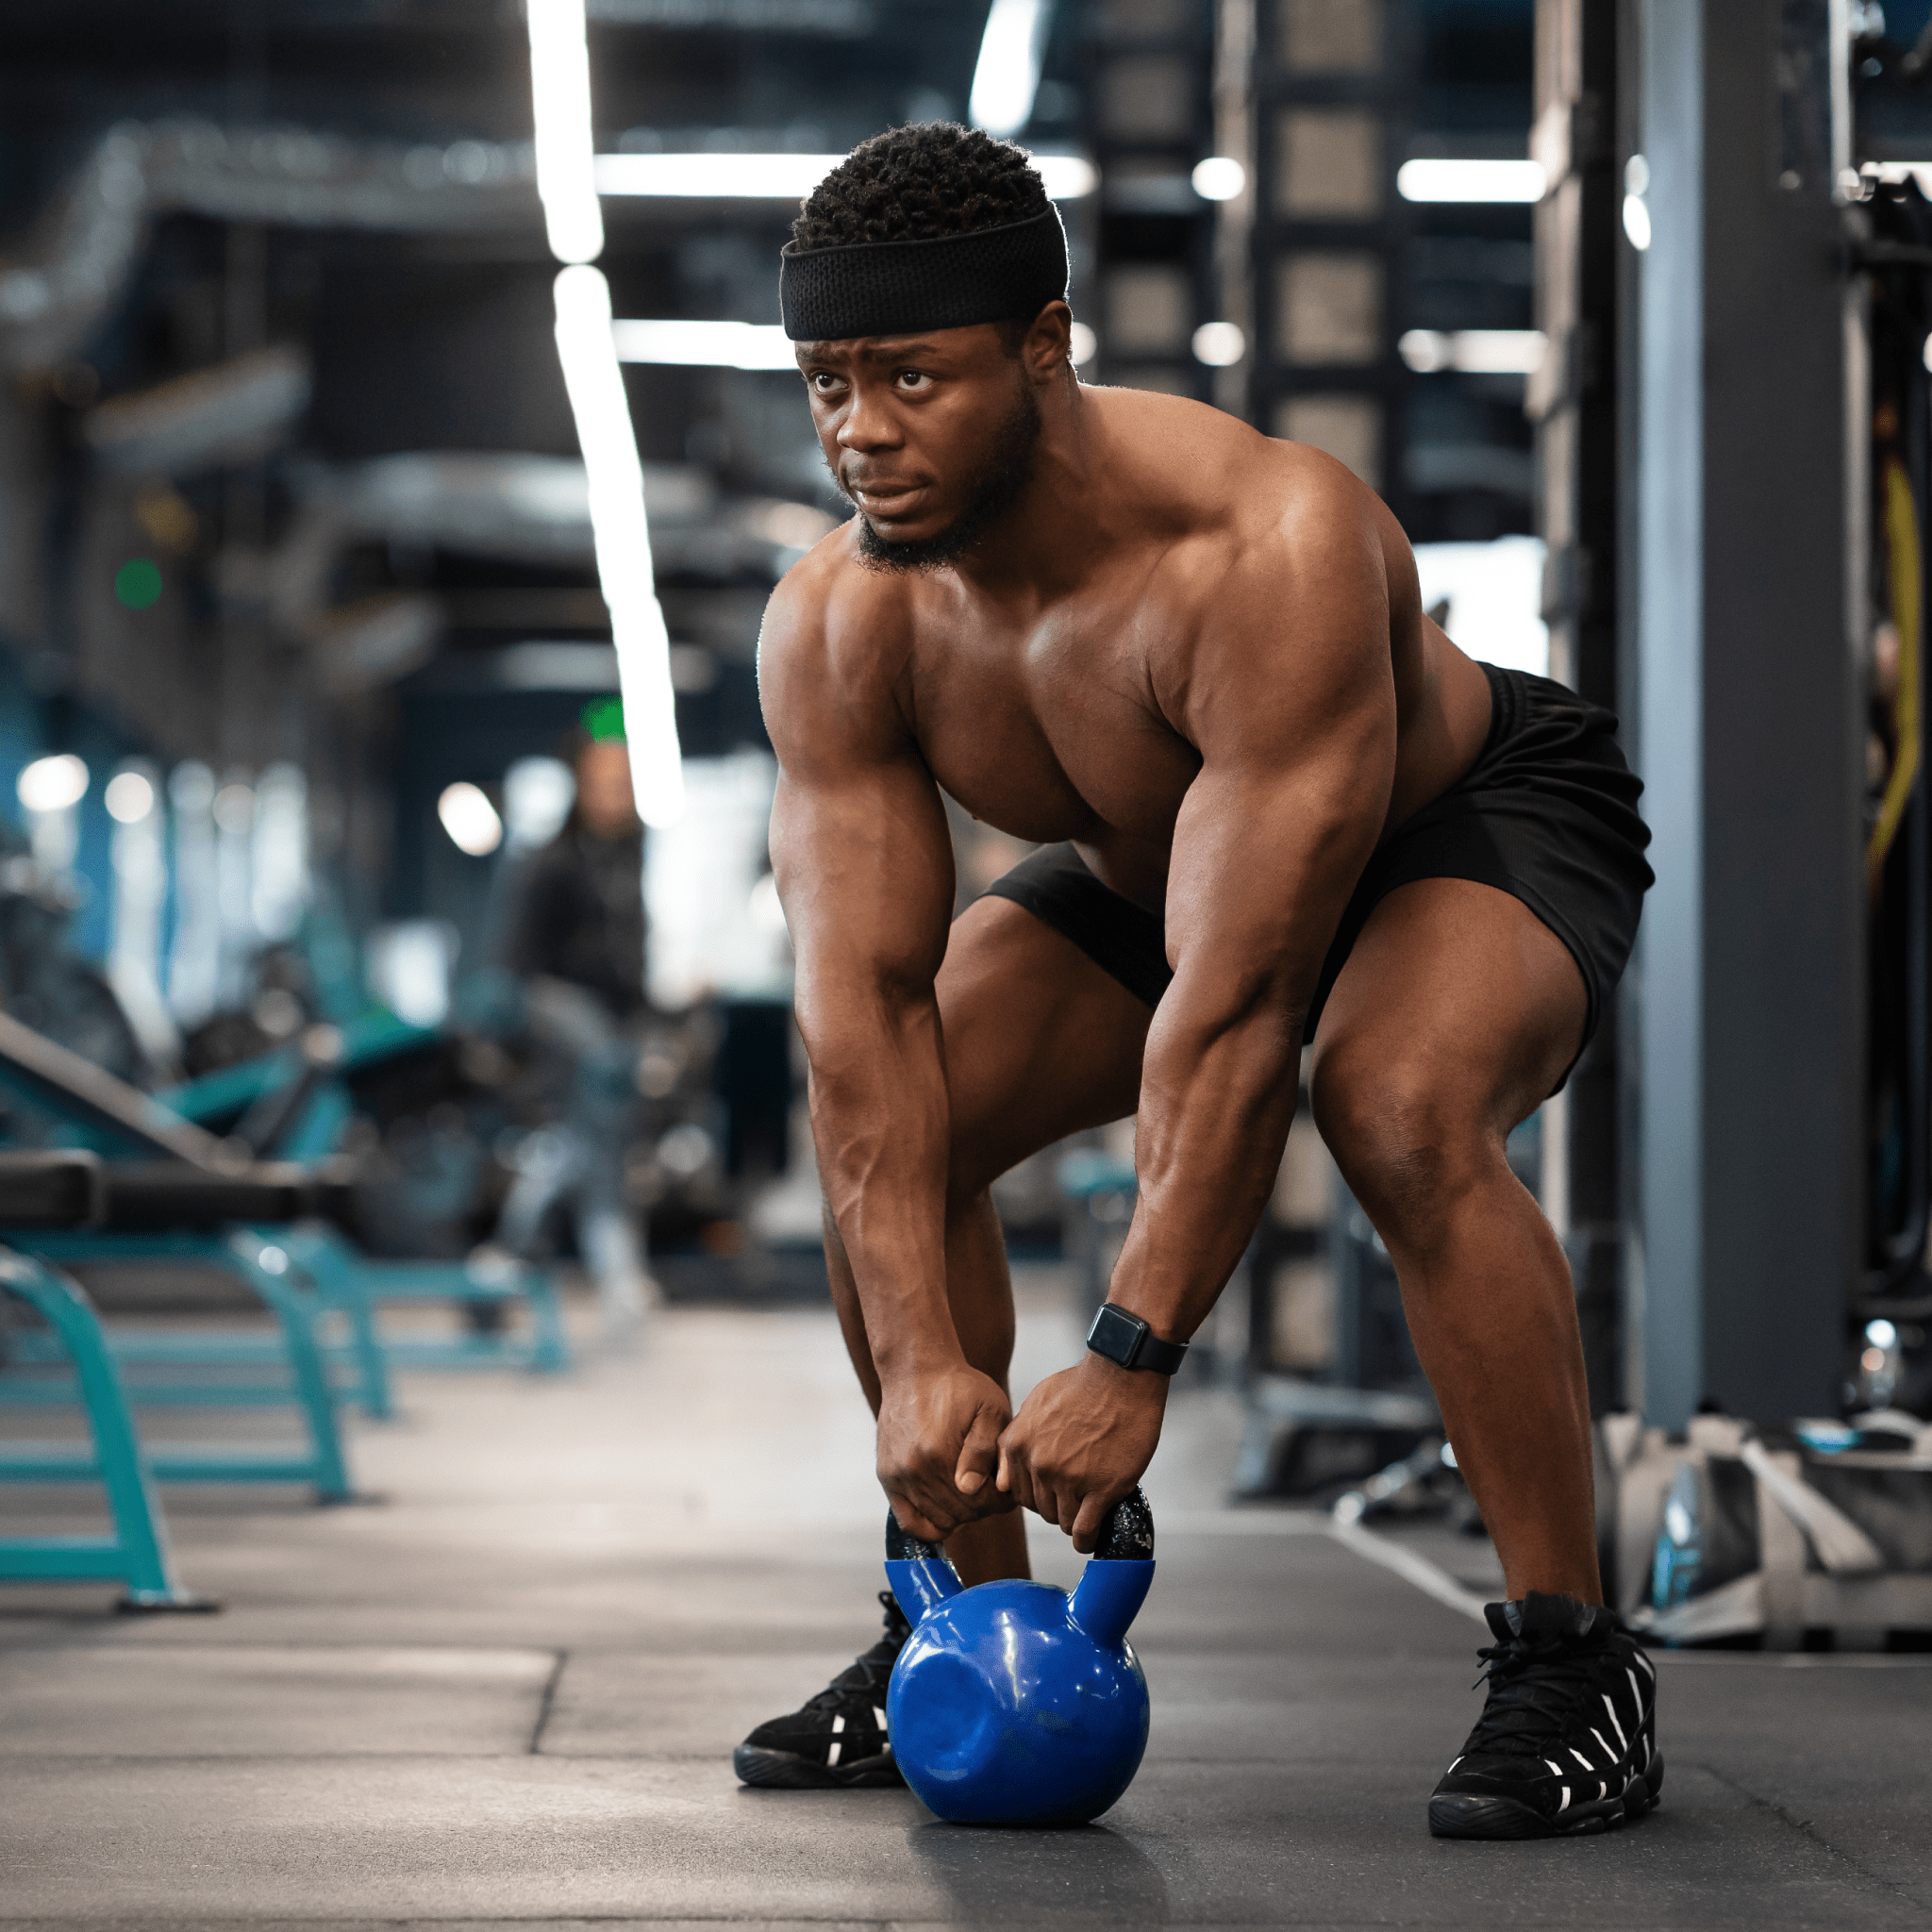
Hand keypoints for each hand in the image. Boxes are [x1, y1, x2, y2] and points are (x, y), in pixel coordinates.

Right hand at [875, 1360, 1016, 1541]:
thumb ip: (985, 1449)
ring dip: (960, 1513)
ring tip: (970, 1490)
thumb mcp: (988, 1407)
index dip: (1001, 1499)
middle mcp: (914, 1470)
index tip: (1005, 1486)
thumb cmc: (959, 1387)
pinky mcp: (886, 1476)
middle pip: (962, 1514)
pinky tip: (946, 1510)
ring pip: (939, 1520)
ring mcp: (897, 1476)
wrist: (915, 1370)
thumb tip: (971, 1487)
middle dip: (983, 1505)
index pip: (981, 1502)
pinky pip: (909, 1521)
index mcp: (940, 1454)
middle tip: (990, 1486)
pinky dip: (930, 1524)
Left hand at [997, 1354, 1167, 1551]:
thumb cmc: (1081, 1386)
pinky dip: (1087, 1540)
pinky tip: (1092, 1539)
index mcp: (1018, 1445)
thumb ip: (1016, 1441)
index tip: (1052, 1494)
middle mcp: (1038, 1464)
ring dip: (1074, 1520)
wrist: (1121, 1377)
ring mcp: (1069, 1478)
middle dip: (1057, 1506)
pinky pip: (1085, 1529)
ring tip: (1087, 1512)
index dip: (1037, 1494)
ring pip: (1063, 1521)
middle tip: (1076, 1499)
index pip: (1017, 1492)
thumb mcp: (1034, 1404)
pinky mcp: (1100, 1489)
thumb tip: (1004, 1479)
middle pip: (1040, 1509)